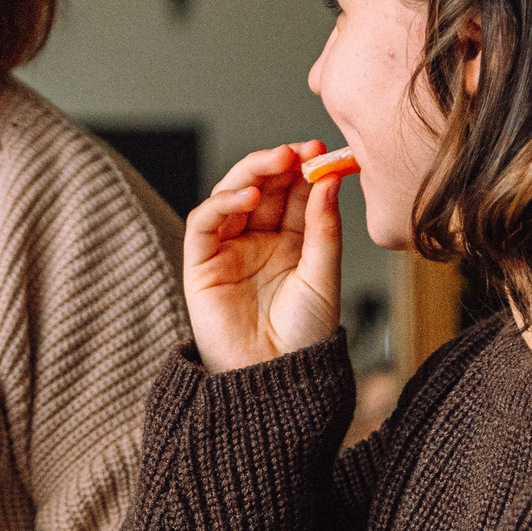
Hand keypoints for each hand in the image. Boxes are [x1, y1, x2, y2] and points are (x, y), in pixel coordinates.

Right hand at [183, 142, 342, 373]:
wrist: (277, 380)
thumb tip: (330, 180)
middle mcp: (258, 241)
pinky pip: (204, 223)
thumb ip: (324, 228)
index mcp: (292, 243)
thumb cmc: (303, 336)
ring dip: (251, 173)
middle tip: (299, 150)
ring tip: (277, 164)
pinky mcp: (201, 264)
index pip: (294, 193)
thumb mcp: (323, 276)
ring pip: (231, 196)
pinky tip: (247, 196)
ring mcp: (228, 250)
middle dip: (279, 164)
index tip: (322, 151)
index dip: (305, 169)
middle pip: (263, 187)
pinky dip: (222, 203)